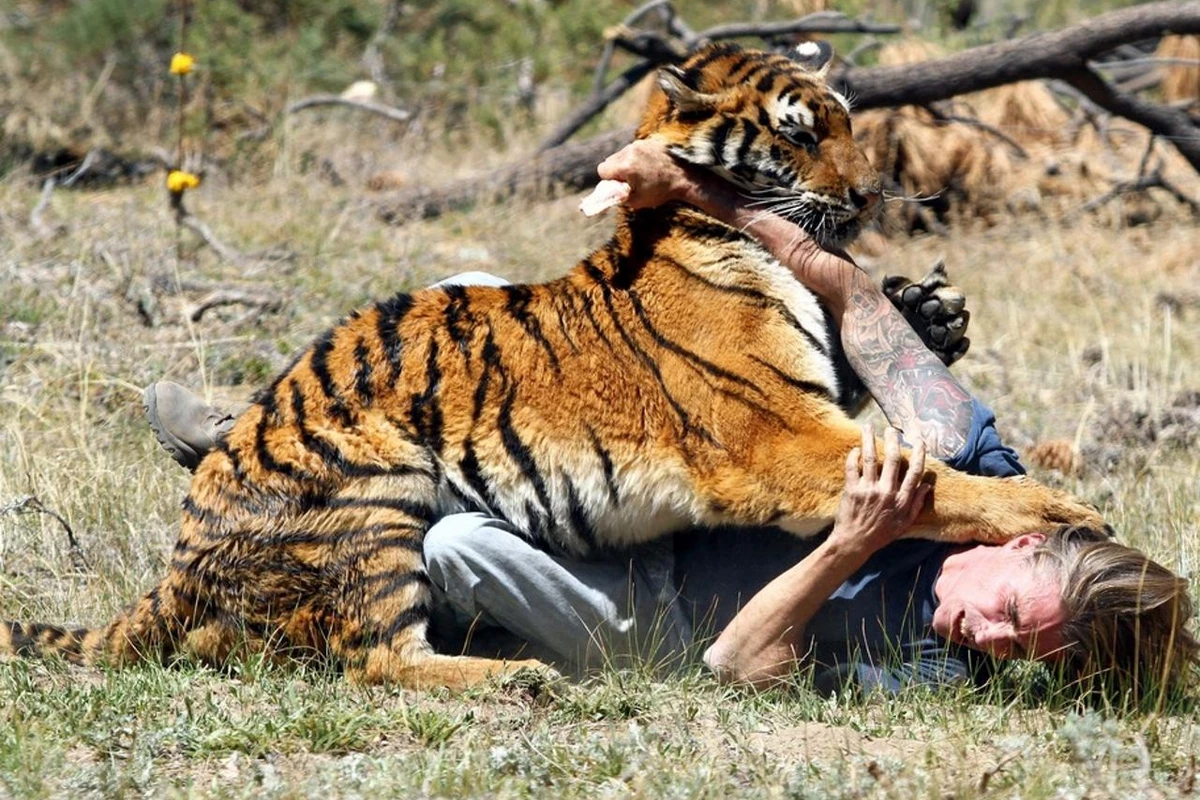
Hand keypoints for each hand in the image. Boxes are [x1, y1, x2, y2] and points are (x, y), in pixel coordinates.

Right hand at [595, 139, 710, 209]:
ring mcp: (639, 144)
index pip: (602, 169)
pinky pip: (634, 150)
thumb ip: (619, 196)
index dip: (608, 180)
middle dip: (616, 171)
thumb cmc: (661, 191)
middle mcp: (629, 151)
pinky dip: (637, 158)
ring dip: (626, 163)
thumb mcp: (637, 201)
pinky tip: (648, 166)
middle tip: (629, 180)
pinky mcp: (648, 141)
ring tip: (642, 173)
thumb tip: (610, 193)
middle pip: (610, 160)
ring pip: (621, 154)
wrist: (685, 177)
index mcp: (625, 166)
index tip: (619, 185)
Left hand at [829, 425, 929, 556]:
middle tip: (892, 429)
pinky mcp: (852, 490)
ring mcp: (869, 490)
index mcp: (902, 500)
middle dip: (894, 440)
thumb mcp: (905, 522)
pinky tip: (855, 448)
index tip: (920, 440)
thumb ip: (916, 503)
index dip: (920, 454)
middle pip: (894, 460)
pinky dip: (854, 456)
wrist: (855, 542)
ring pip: (871, 458)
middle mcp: (887, 492)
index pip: (915, 472)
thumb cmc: (881, 533)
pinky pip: (852, 467)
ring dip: (869, 440)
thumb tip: (927, 485)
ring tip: (868, 426)